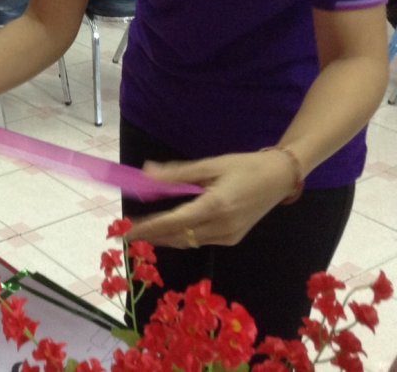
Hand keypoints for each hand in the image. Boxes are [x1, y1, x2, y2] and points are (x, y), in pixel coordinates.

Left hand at [126, 149, 302, 248]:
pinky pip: (200, 240)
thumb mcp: (209, 165)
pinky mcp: (232, 238)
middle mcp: (222, 226)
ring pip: (188, 241)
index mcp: (216, 205)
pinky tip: (167, 231)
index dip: (149, 227)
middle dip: (151, 236)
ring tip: (141, 233)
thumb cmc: (244, 166)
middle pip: (178, 236)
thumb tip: (146, 173)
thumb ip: (177, 174)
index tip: (127, 231)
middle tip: (126, 234)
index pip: (174, 221)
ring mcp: (229, 236)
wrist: (279, 178)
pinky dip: (181, 236)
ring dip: (164, 238)